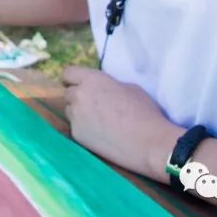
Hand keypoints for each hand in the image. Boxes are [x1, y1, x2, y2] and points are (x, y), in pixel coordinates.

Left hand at [62, 67, 183, 180]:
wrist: (149, 143)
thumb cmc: (144, 111)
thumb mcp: (129, 87)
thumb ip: (108, 85)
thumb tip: (102, 90)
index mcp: (92, 79)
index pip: (68, 73)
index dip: (72, 79)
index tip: (77, 85)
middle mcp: (79, 95)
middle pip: (68, 93)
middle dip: (77, 97)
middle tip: (92, 106)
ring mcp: (76, 116)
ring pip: (69, 111)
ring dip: (79, 113)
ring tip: (98, 122)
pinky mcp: (77, 135)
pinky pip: (75, 128)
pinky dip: (84, 130)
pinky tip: (100, 135)